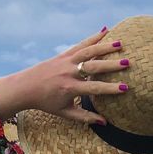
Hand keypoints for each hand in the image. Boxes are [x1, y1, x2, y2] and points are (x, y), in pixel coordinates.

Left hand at [5, 26, 131, 124]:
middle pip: (93, 67)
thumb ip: (85, 117)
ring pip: (87, 51)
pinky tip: (105, 30)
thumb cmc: (46, 102)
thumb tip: (104, 123)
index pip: (94, 88)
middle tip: (127, 62)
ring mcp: (66, 61)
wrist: (25, 87)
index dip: (110, 89)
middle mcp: (68, 72)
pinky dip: (93, 37)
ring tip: (120, 43)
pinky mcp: (63, 54)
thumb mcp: (65, 113)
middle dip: (111, 64)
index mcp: (70, 88)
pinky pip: (80, 45)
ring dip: (104, 46)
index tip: (125, 88)